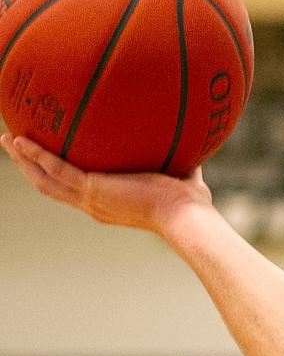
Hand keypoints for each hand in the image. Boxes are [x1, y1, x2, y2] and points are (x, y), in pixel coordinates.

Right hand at [0, 134, 211, 234]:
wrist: (186, 217)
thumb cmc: (189, 205)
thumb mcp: (181, 177)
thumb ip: (180, 161)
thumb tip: (194, 143)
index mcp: (108, 204)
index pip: (76, 190)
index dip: (59, 176)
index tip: (49, 161)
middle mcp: (94, 205)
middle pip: (51, 186)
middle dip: (30, 167)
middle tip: (14, 146)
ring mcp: (90, 199)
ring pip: (45, 180)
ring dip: (24, 160)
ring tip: (7, 139)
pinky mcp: (92, 189)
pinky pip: (55, 168)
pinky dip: (36, 154)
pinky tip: (20, 138)